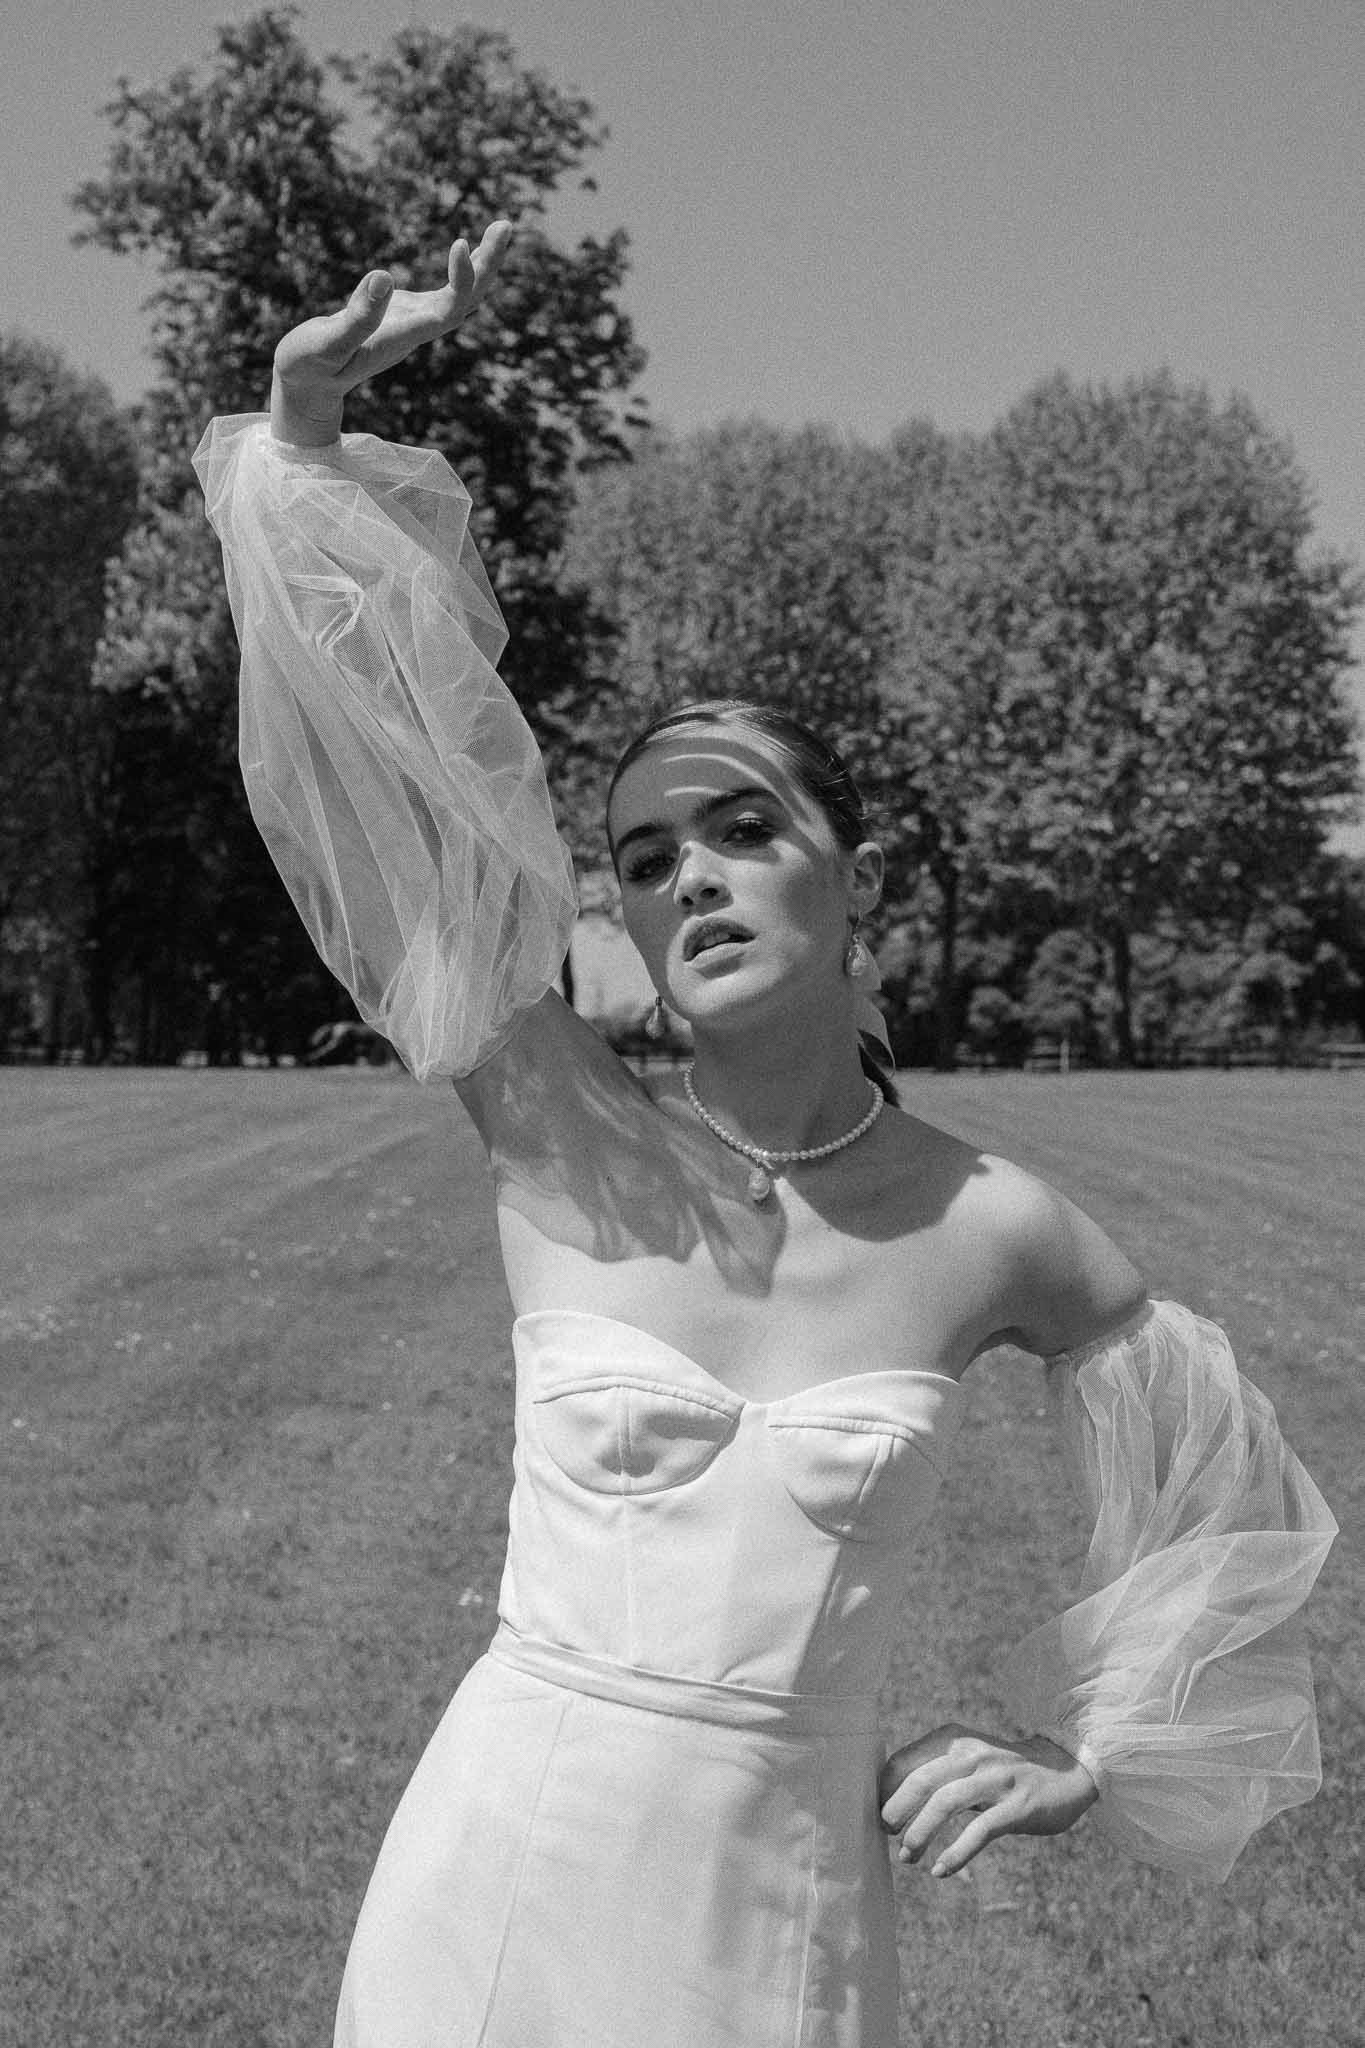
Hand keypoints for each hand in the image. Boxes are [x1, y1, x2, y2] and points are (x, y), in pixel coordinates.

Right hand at [270, 221, 514, 446]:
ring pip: (461, 297)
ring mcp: (414, 323)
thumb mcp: (326, 343)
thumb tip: (384, 276)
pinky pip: (446, 294)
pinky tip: (470, 248)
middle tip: (505, 224)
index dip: (461, 281)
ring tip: (502, 226)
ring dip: (483, 265)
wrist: (309, 383)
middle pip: (466, 302)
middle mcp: (415, 331)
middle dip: (486, 266)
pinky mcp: (407, 314)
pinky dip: (462, 271)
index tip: (460, 244)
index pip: (445, 313)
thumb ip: (356, 317)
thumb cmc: (310, 365)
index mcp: (399, 338)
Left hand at [877, 1723, 1097, 1877]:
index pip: (906, 1761)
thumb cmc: (1002, 1770)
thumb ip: (935, 1771)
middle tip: (884, 1833)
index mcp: (954, 1739)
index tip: (876, 1814)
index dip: (886, 1789)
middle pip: (921, 1780)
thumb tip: (889, 1800)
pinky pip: (979, 1831)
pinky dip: (956, 1853)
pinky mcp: (1016, 1807)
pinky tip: (941, 1871)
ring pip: (946, 1803)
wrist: (1063, 1770)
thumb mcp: (967, 1759)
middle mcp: (972, 1754)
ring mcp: (995, 1780)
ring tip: (907, 1857)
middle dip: (896, 1809)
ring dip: (920, 1833)